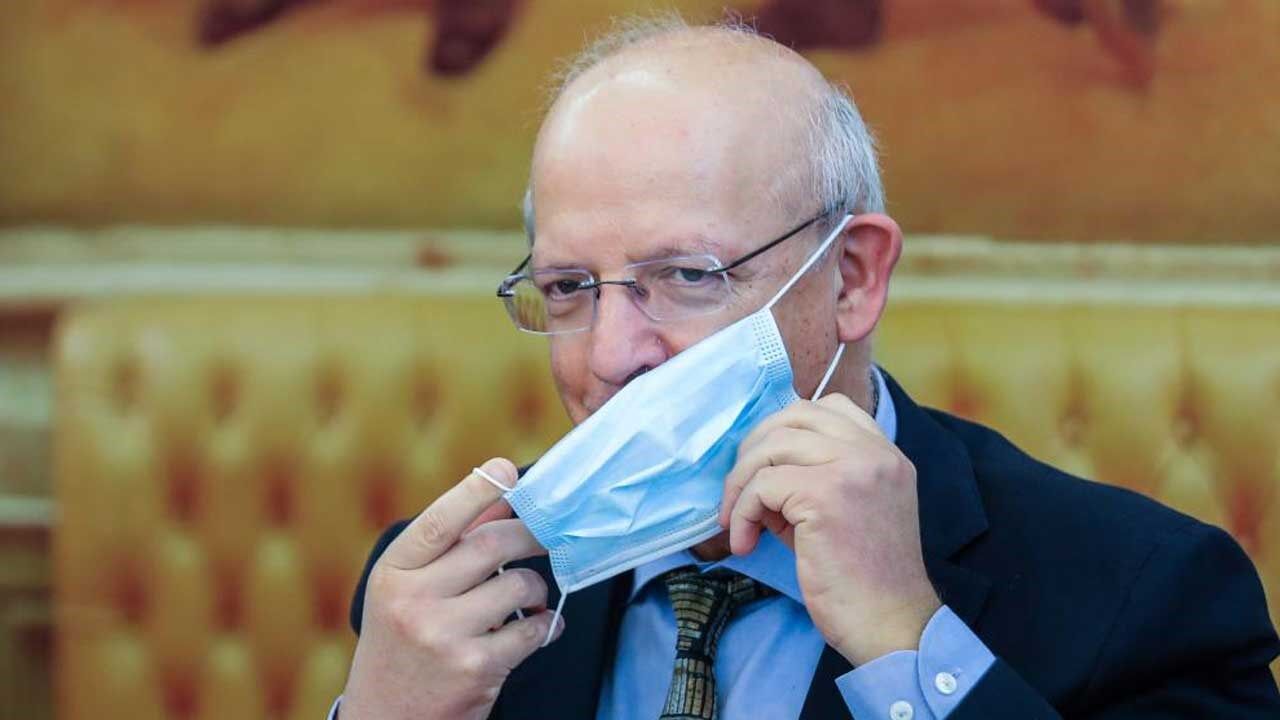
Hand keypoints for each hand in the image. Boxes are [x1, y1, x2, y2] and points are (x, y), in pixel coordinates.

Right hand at [341, 458, 562, 719]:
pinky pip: (531, 632)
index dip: (474, 491)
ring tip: (531, 597)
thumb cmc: (402, 646)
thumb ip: (450, 545)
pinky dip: (546, 626)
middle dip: (530, 536)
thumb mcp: (407, 591)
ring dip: (536, 588)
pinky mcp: (474, 669)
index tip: (504, 470)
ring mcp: (442, 636)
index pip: (438, 522)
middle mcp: (412, 602)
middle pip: (490, 546)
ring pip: (517, 587)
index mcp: (393, 573)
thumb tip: (498, 497)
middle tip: (548, 536)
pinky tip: (541, 628)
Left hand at [719, 394, 939, 665]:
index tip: (766, 467)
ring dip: (741, 483)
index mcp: (886, 454)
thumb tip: (755, 468)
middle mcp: (874, 453)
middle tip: (740, 493)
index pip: (829, 407)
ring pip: (772, 446)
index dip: (785, 429)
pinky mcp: (826, 495)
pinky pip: (762, 485)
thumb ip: (811, 478)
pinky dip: (743, 512)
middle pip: (793, 416)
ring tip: (738, 522)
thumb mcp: (843, 512)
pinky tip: (746, 542)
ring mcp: (853, 469)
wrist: (891, 626)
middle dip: (754, 451)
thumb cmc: (863, 580)